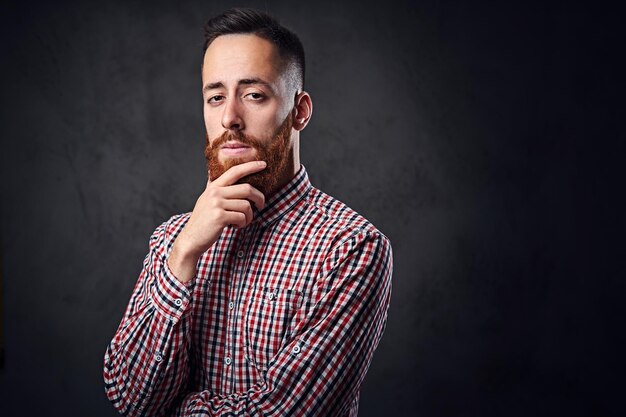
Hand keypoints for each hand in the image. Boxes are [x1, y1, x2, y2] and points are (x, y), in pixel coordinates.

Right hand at [168, 160, 266, 281]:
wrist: (191, 239)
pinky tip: (235, 227)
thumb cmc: (202, 221)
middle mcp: (215, 192)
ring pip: (246, 205)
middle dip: (259, 198)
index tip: (263, 164)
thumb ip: (212, 186)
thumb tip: (211, 171)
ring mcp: (216, 204)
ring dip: (249, 216)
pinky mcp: (220, 216)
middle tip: (261, 206)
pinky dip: (243, 224)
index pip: (234, 171)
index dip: (250, 166)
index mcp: (213, 187)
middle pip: (247, 189)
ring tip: (242, 222)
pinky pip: (242, 217)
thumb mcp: (205, 199)